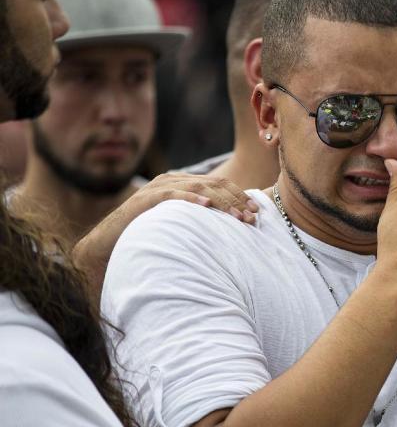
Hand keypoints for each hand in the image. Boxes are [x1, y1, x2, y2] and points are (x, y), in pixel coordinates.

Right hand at [73, 173, 257, 299]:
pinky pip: (173, 195)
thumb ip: (201, 220)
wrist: (109, 245)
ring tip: (238, 216)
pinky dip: (192, 199)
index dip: (240, 196)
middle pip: (214, 184)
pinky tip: (208, 207)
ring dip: (222, 203)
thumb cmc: (149, 238)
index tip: (257, 213)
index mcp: (183, 184)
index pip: (219, 185)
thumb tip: (233, 228)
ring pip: (199, 188)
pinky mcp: (146, 199)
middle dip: (237, 200)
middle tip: (254, 217)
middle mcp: (172, 181)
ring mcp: (158, 188)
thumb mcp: (181, 225)